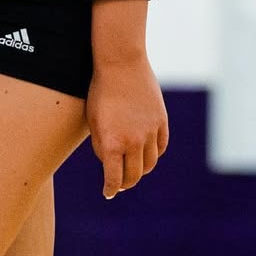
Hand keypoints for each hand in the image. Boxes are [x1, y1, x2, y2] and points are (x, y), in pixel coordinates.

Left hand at [86, 55, 167, 199]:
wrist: (120, 63)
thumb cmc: (100, 90)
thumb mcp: (94, 120)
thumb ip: (102, 145)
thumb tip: (110, 164)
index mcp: (112, 143)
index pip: (114, 178)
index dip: (110, 189)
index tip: (108, 192)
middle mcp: (133, 141)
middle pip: (133, 175)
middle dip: (125, 183)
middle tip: (120, 184)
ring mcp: (150, 132)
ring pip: (149, 164)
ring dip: (141, 170)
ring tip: (133, 169)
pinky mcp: (161, 121)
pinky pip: (161, 147)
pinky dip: (154, 154)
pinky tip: (146, 154)